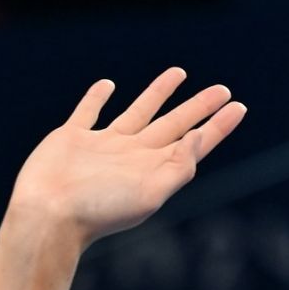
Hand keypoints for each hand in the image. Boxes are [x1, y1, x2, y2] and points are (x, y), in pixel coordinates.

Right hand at [0, 69, 245, 289]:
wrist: (50, 215)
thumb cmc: (100, 210)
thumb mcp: (150, 193)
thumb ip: (177, 167)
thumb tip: (197, 138)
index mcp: (154, 170)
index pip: (194, 143)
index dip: (217, 126)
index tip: (238, 106)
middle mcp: (133, 156)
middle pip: (174, 125)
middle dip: (198, 108)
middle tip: (222, 90)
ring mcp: (103, 146)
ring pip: (139, 112)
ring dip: (159, 94)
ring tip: (179, 73)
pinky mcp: (73, 138)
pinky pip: (89, 111)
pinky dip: (98, 98)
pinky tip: (108, 86)